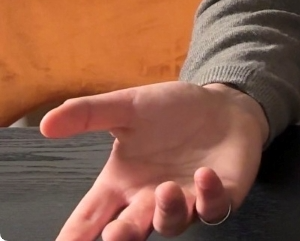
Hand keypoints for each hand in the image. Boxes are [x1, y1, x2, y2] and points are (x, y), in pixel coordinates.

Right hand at [40, 81, 267, 240]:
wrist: (222, 103)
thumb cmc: (171, 111)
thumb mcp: (129, 107)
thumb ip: (91, 115)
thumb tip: (46, 123)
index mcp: (121, 184)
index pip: (88, 219)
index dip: (73, 237)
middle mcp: (149, 201)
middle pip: (128, 231)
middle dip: (120, 236)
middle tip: (113, 234)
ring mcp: (186, 201)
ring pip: (171, 224)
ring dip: (167, 212)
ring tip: (165, 190)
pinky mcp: (220, 195)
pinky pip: (213, 207)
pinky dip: (209, 197)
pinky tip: (204, 176)